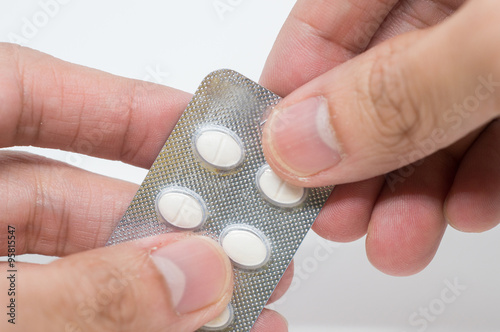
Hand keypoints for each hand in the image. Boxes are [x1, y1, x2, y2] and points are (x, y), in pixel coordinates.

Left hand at [0, 43, 287, 330]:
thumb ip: (82, 292)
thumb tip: (190, 278)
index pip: (32, 93)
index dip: (126, 108)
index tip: (206, 131)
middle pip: (79, 191)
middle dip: (172, 219)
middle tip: (243, 241)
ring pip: (87, 263)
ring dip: (167, 284)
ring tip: (235, 301)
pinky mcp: (5, 319)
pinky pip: (74, 313)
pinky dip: (133, 323)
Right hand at [261, 0, 498, 275]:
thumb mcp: (495, 44)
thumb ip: (399, 92)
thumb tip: (299, 144)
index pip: (324, 20)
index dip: (289, 91)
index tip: (273, 161)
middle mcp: (452, 0)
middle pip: (374, 80)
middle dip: (354, 161)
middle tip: (333, 217)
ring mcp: (491, 35)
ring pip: (432, 114)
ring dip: (411, 186)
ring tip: (396, 239)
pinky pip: (489, 126)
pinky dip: (475, 175)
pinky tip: (464, 209)